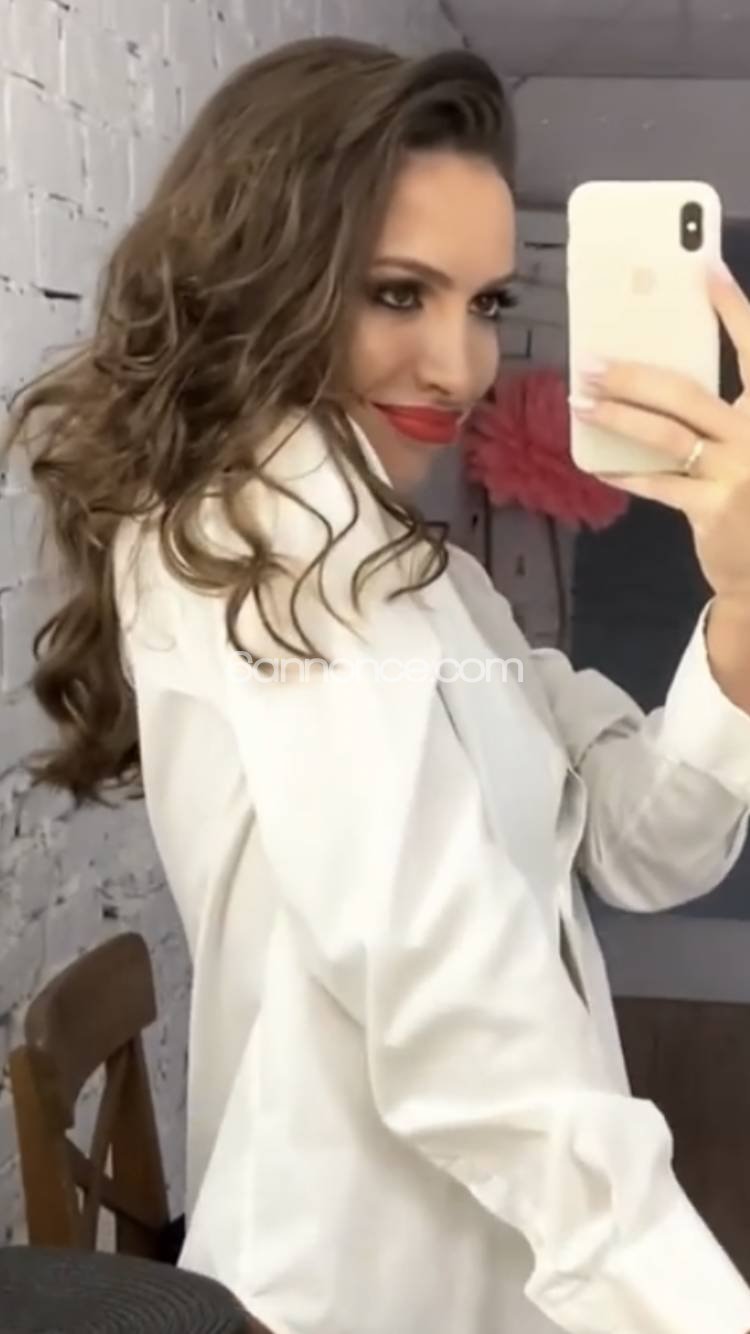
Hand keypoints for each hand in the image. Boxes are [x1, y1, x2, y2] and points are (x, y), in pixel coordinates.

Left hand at [571, 262, 749, 605]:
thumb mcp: (749, 440)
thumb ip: (721, 411)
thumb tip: (656, 376)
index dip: (732, 308)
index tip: (702, 270)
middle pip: (688, 392)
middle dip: (634, 375)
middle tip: (592, 361)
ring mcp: (737, 472)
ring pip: (667, 435)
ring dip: (618, 416)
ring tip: (581, 402)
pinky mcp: (713, 508)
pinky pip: (658, 484)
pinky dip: (627, 471)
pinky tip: (599, 462)